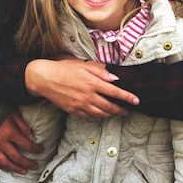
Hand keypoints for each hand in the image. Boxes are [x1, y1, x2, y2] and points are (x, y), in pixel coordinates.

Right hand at [0, 109, 42, 173]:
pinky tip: (5, 167)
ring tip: (22, 170)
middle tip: (34, 166)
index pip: (26, 144)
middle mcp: (1, 142)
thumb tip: (32, 136)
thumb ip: (23, 125)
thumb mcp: (14, 113)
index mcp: (10, 132)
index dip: (35, 149)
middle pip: (16, 157)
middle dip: (27, 163)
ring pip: (4, 162)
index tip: (40, 150)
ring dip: (14, 168)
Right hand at [25, 57, 139, 117]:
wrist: (45, 79)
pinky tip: (101, 114)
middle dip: (121, 109)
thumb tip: (115, 78)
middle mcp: (88, 96)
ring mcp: (80, 105)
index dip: (127, 97)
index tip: (136, 101)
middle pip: (109, 106)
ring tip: (116, 113)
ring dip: (110, 114)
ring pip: (100, 114)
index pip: (115, 92)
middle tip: (128, 110)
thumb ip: (101, 71)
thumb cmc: (65, 69)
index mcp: (92, 83)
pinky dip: (97, 116)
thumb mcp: (84, 65)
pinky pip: (89, 116)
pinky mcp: (73, 111)